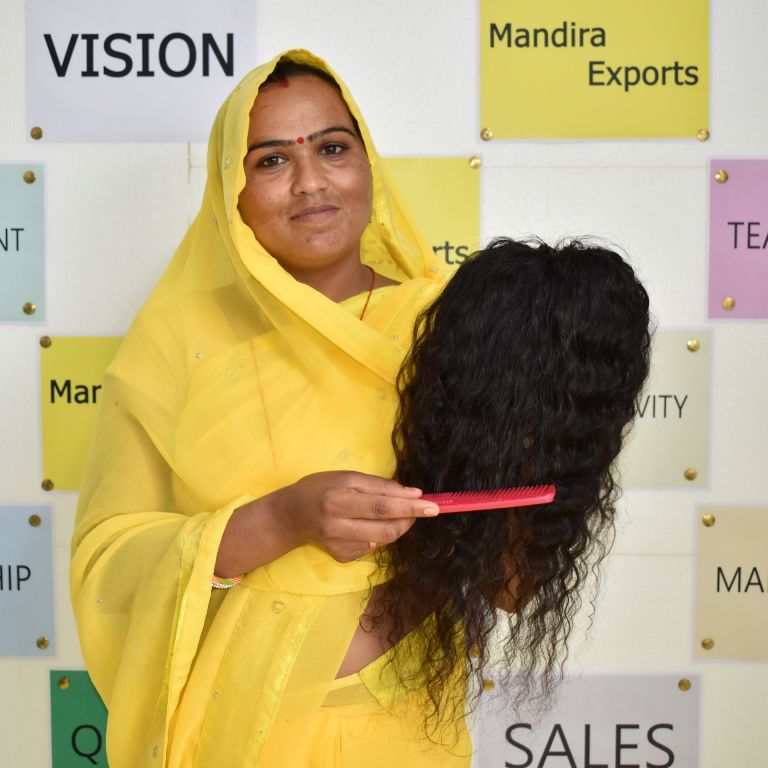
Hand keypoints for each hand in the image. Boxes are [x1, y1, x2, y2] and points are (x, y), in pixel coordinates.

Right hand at [276, 471, 439, 561]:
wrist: (290, 516)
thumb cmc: (319, 488)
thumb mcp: (346, 477)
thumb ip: (379, 486)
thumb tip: (413, 494)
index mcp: (337, 502)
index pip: (381, 507)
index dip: (409, 507)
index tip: (433, 506)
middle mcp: (337, 527)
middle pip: (386, 529)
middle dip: (410, 519)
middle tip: (424, 509)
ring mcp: (339, 547)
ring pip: (383, 540)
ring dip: (398, 526)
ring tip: (398, 513)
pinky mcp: (342, 558)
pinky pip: (372, 546)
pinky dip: (379, 534)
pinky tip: (368, 524)